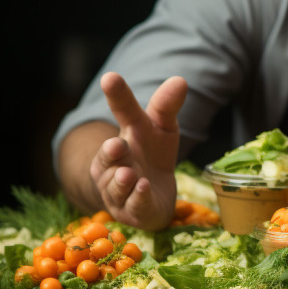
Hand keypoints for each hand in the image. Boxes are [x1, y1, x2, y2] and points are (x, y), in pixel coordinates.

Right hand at [89, 72, 187, 230]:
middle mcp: (115, 162)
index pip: (121, 111)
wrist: (153, 195)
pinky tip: (144, 188)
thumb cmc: (154, 155)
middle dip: (110, 152)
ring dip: (122, 180)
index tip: (110, 77)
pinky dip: (138, 197)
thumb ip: (167, 107)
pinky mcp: (132, 211)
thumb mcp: (164, 128)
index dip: (117, 94)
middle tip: (116, 145)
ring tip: (129, 173)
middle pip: (107, 156)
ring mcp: (119, 189)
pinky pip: (134, 204)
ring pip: (115, 184)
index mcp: (127, 133)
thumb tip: (180, 80)